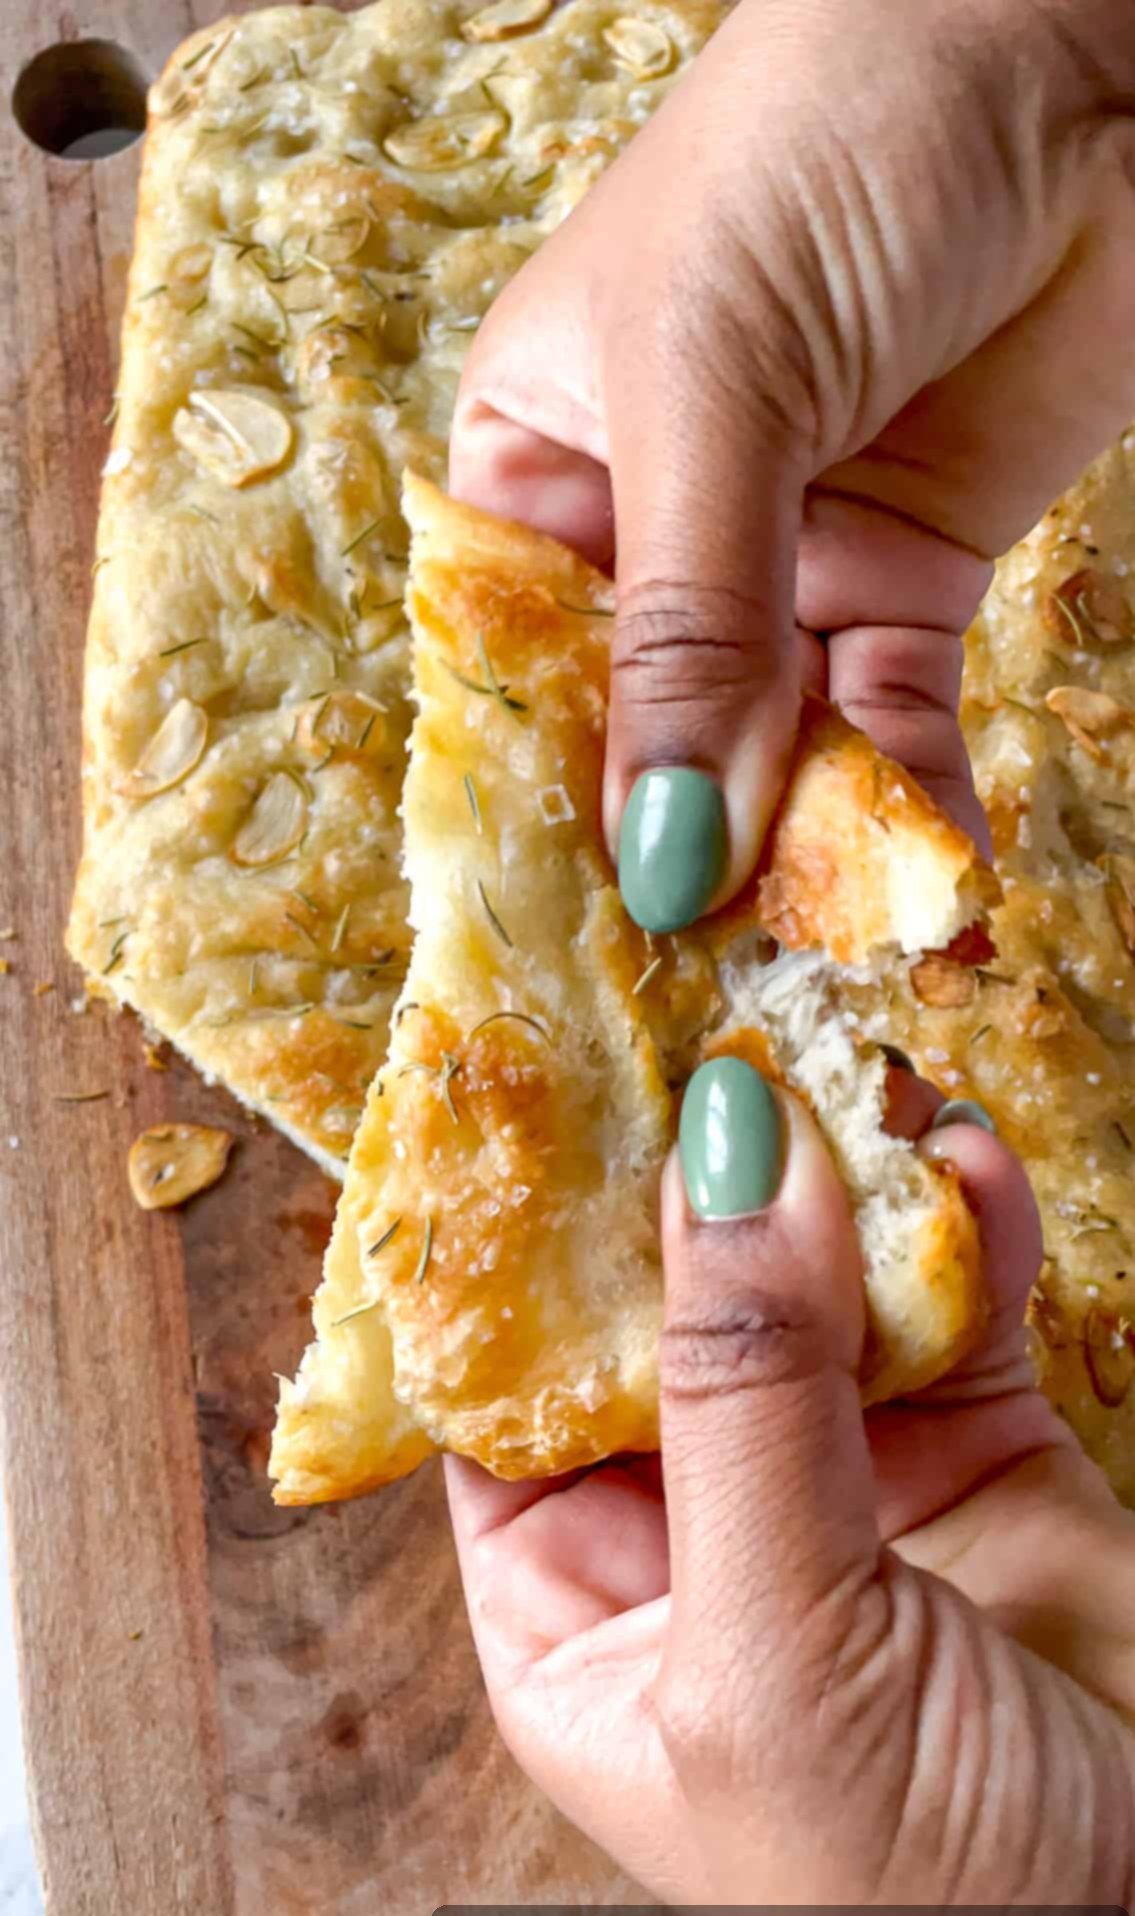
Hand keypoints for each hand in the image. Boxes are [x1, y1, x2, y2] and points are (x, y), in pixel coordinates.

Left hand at [446, 1062, 1134, 1915]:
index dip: (507, 1244)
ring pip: (810, 1278)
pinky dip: (957, 1214)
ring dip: (827, 1165)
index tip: (520, 1083)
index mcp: (579, 1605)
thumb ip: (744, 1400)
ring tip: (830, 1044)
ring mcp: (843, 1475)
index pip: (501, 1387)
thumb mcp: (774, 1658)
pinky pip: (951, 1294)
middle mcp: (695, 1524)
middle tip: (684, 1009)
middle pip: (659, 1306)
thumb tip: (721, 1150)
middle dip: (679, 1174)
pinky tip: (953, 1143)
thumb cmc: (913, 1905)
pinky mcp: (981, 1448)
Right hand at [451, 0, 1134, 927]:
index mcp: (540, 463)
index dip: (535, 808)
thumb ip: (689, 624)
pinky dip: (908, 817)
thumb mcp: (712, 379)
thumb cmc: (825, 144)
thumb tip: (663, 855)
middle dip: (679, 861)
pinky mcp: (908, 585)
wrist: (1073, 50)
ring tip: (828, 972)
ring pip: (773, 756)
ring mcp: (784, 566)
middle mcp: (653, 532)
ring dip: (805, 862)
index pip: (514, 669)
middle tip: (705, 1005)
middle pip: (645, 738)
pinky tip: (922, 901)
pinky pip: (891, 734)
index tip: (561, 947)